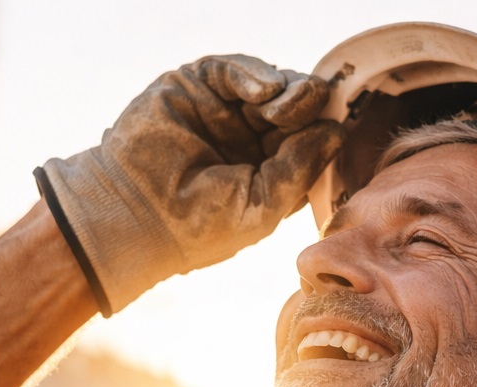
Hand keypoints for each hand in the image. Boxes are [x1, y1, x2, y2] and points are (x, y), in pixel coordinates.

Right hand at [38, 54, 343, 314]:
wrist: (136, 217)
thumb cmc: (200, 226)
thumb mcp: (263, 204)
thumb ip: (300, 167)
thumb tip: (337, 130)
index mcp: (271, 167)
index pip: (310, 138)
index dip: (326, 128)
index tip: (340, 125)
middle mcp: (250, 136)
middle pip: (297, 106)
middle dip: (310, 105)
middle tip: (312, 111)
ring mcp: (222, 110)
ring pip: (271, 84)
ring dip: (288, 91)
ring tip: (282, 110)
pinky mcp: (195, 87)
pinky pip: (233, 69)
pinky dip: (254, 74)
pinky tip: (264, 93)